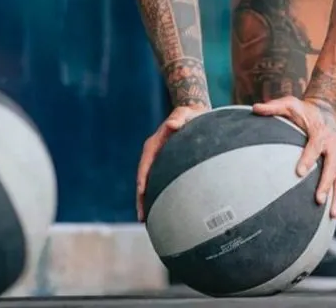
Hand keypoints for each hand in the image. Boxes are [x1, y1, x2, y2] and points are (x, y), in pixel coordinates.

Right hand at [136, 105, 209, 220]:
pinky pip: (159, 183)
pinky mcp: (166, 166)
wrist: (194, 113)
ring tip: (148, 222)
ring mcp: (158, 162)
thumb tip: (173, 124)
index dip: (142, 177)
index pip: (145, 163)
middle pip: (144, 179)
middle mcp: (153, 155)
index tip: (141, 191)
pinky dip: (158, 197)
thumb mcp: (184, 113)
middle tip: (142, 217)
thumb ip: (179, 117)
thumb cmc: (189, 114)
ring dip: (147, 201)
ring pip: (150, 184)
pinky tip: (163, 211)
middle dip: (141, 198)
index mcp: (154, 144)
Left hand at [252, 96, 335, 219]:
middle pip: (333, 166)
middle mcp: (334, 145)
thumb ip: (273, 107)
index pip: (315, 146)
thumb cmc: (304, 110)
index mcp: (321, 132)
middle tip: (318, 200)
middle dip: (326, 184)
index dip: (308, 158)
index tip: (299, 172)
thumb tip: (254, 108)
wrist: (326, 110)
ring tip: (333, 215)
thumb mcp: (290, 104)